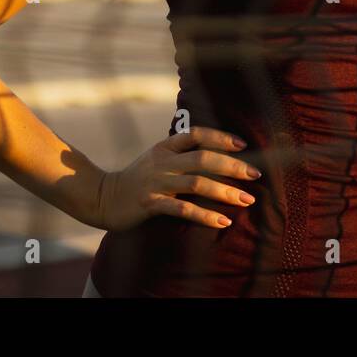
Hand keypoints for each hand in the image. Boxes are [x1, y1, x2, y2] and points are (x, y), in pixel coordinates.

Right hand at [88, 126, 260, 231]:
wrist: (101, 197)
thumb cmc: (138, 178)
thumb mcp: (157, 158)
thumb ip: (182, 153)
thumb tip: (218, 154)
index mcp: (165, 147)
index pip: (197, 134)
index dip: (221, 137)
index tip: (243, 145)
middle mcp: (162, 161)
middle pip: (203, 158)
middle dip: (232, 166)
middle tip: (255, 175)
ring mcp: (156, 183)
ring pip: (197, 183)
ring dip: (225, 192)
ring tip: (246, 200)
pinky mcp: (150, 204)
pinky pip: (182, 209)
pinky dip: (205, 215)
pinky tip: (222, 221)